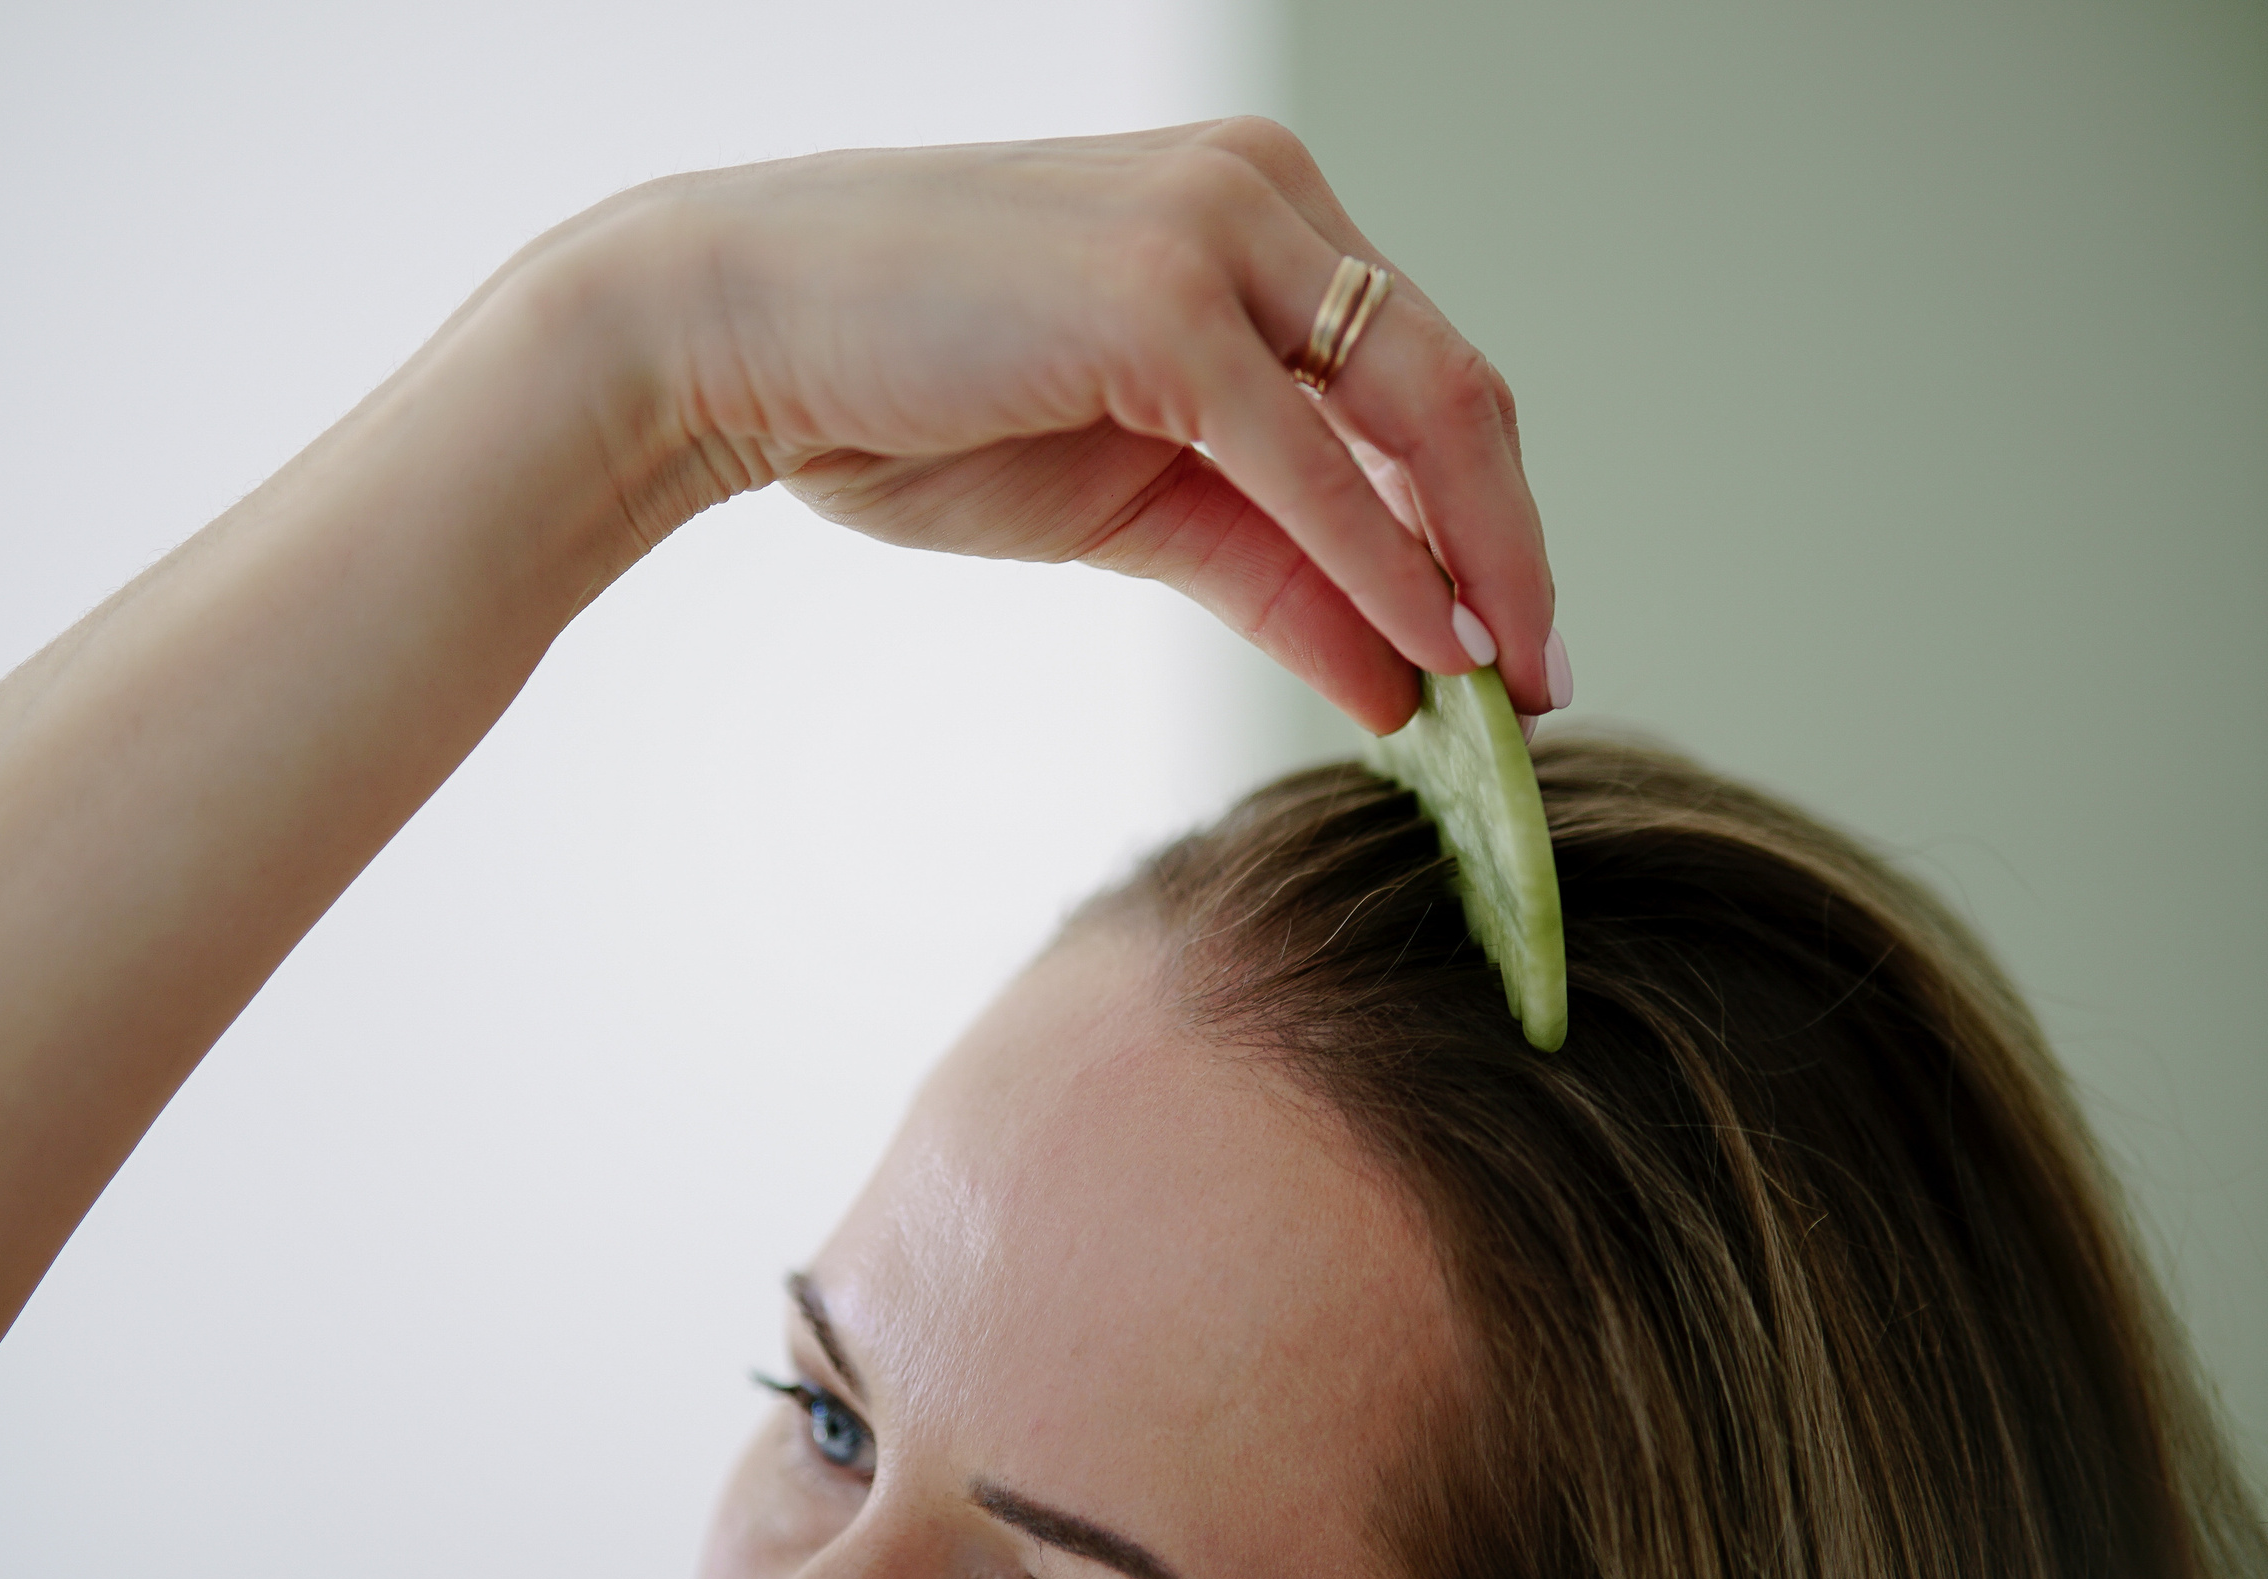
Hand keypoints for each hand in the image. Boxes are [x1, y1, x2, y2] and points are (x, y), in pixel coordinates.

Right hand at [603, 119, 1556, 730]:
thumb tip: (1401, 678)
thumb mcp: (1133, 504)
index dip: (1481, 518)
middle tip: (1538, 684)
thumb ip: (1277, 570)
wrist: (729, 338)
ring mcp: (1219, 231)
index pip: (1418, 379)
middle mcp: (1263, 198)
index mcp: (1258, 223)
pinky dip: (1382, 563)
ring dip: (1478, 562)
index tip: (1506, 644)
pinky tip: (1432, 656)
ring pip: (1415, 406)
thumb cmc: (907, 399)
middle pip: (1451, 388)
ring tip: (1506, 691)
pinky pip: (1311, 459)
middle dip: (1509, 549)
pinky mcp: (1161, 297)